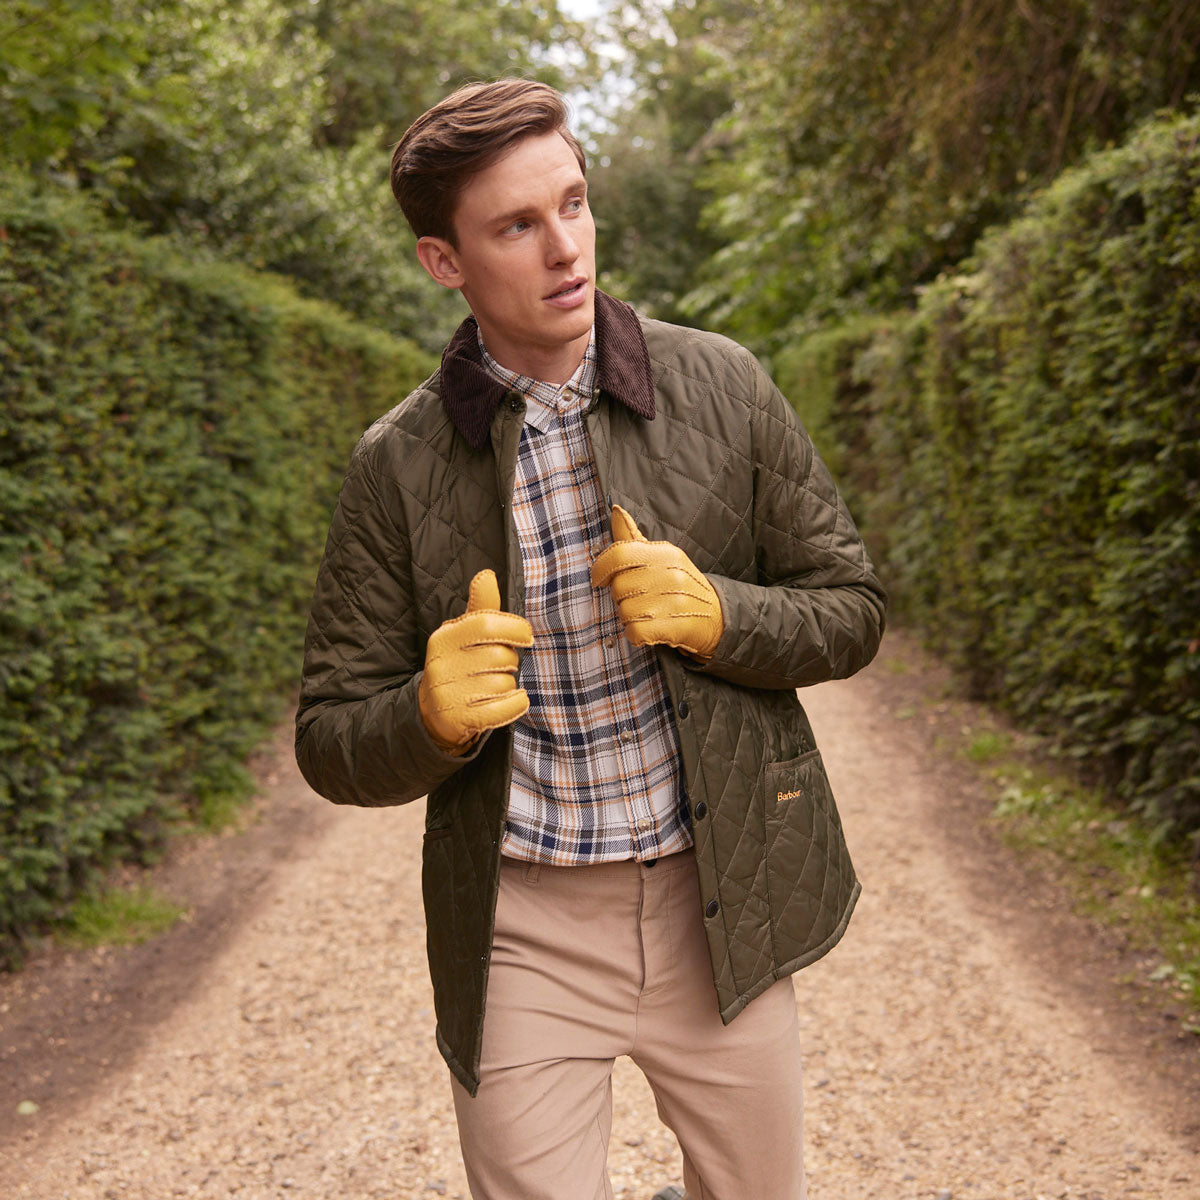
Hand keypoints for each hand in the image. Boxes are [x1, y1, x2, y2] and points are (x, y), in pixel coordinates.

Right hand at [418, 570, 533, 753]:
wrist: (432, 711)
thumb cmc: (459, 664)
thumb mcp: (464, 633)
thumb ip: (481, 607)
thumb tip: (487, 575)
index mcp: (445, 637)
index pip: (487, 623)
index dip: (514, 628)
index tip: (525, 635)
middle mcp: (442, 663)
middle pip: (501, 656)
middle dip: (511, 661)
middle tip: (502, 665)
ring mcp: (447, 693)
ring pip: (503, 683)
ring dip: (509, 685)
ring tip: (495, 685)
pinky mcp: (457, 718)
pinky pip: (502, 709)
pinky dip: (515, 704)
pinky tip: (513, 700)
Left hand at [590, 505, 722, 659]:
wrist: (717, 616)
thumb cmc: (680, 585)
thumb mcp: (662, 556)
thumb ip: (633, 537)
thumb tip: (616, 510)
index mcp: (664, 553)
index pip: (619, 553)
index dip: (601, 568)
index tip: (599, 579)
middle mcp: (670, 573)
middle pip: (618, 587)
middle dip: (622, 598)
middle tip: (640, 600)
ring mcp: (673, 600)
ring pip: (624, 612)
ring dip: (630, 618)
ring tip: (648, 614)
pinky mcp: (674, 626)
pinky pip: (634, 632)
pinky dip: (636, 635)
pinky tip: (649, 629)